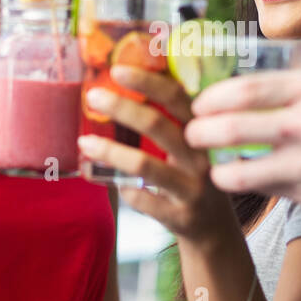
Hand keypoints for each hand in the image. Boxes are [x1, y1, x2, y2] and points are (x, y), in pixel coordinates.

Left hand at [77, 66, 239, 244]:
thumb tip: (123, 90)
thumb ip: (170, 122)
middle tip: (92, 97)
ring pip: (146, 165)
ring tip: (85, 143)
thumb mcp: (192, 147)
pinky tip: (114, 183)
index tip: (117, 71)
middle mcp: (202, 158)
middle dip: (122, 108)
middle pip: (159, 125)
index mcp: (203, 133)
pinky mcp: (181, 217)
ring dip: (110, 152)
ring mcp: (193, 189)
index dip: (148, 82)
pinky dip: (123, 188)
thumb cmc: (193, 178)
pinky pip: (142, 200)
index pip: (178, 98)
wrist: (215, 230)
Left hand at [183, 70, 300, 223]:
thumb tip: (247, 92)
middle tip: (190, 134)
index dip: (212, 98)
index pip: (245, 88)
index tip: (198, 103)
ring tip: (210, 165)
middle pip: (231, 126)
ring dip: (216, 168)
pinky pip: (263, 189)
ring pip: (239, 167)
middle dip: (200, 131)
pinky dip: (245, 184)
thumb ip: (297, 92)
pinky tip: (239, 180)